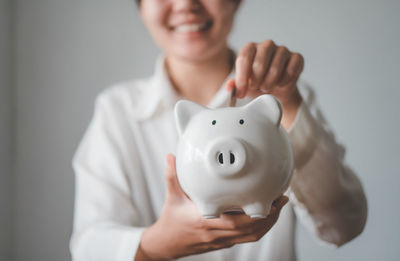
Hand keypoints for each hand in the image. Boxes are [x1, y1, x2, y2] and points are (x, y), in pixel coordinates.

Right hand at [136, 154, 288, 260]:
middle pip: (251, 230)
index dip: (257, 214)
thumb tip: (171, 156)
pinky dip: (259, 228)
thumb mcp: (171, 196)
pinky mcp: (223, 243)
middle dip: (271, 216)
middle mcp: (216, 233)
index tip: (269, 197)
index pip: (236, 222)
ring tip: (278, 207)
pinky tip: (265, 217)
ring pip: (251, 237)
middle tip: (281, 199)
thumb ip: (172, 175)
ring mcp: (221, 240)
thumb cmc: (170, 220)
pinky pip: (246, 238)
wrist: (166, 244)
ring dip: (268, 224)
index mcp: (205, 220)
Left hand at [226, 40, 303, 129]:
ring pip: (276, 67)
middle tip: (257, 88)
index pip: (244, 58)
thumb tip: (229, 87)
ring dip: (270, 83)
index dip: (242, 78)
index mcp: (250, 48)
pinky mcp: (297, 57)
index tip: (241, 92)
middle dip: (257, 81)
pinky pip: (291, 69)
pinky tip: (280, 84)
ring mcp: (283, 50)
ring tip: (267, 87)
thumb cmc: (257, 84)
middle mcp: (266, 45)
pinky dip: (284, 81)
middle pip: (259, 62)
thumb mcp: (243, 86)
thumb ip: (234, 86)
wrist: (276, 91)